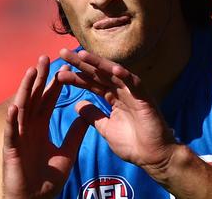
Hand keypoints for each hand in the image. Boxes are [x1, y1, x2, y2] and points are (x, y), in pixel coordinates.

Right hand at [2, 56, 88, 198]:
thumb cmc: (47, 180)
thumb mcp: (67, 153)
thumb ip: (75, 134)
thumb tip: (87, 116)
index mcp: (39, 127)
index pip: (47, 100)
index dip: (54, 84)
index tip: (63, 67)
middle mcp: (27, 128)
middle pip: (33, 98)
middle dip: (39, 78)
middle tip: (45, 57)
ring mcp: (17, 137)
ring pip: (21, 109)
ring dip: (25, 90)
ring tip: (31, 72)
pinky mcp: (11, 150)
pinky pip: (11, 132)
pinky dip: (12, 119)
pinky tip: (16, 105)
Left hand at [56, 49, 178, 175]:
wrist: (153, 158)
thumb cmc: (133, 144)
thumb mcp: (106, 129)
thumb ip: (93, 116)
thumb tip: (77, 105)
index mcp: (113, 97)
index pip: (91, 83)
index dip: (76, 77)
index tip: (59, 72)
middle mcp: (122, 91)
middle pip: (99, 73)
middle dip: (82, 63)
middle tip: (63, 53)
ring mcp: (133, 93)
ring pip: (114, 73)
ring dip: (99, 63)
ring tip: (82, 54)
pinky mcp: (145, 98)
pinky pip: (134, 83)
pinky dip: (125, 75)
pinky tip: (114, 68)